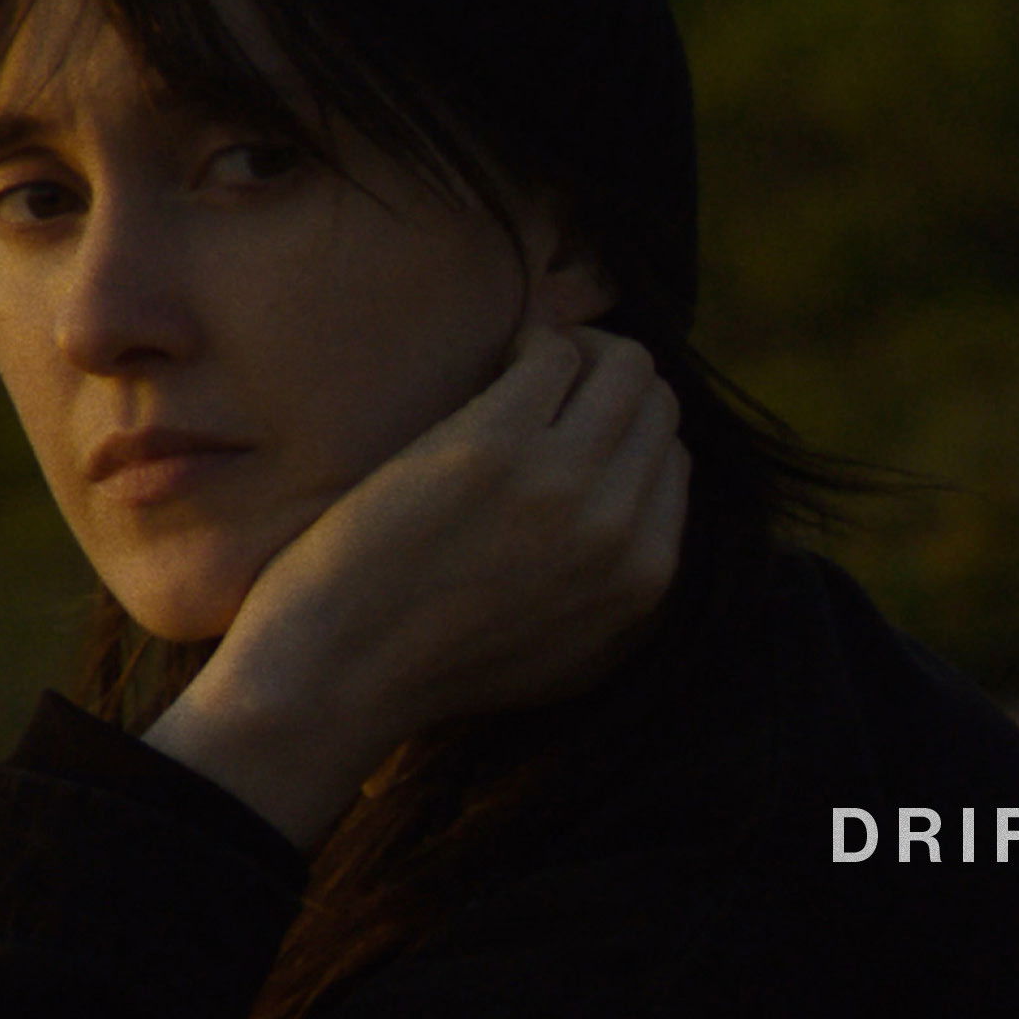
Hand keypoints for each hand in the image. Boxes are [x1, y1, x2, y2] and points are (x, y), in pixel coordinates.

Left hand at [144, 326, 690, 848]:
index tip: (578, 428)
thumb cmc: (437, 667)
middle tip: (551, 388)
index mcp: (647, 581)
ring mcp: (566, 483)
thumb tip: (643, 524)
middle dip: (609, 383)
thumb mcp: (572, 658)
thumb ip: (622, 597)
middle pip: (655, 406)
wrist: (344, 674)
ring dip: (579, 352)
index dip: (628, 434)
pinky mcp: (498, 445)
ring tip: (525, 370)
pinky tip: (492, 368)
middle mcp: (621, 530)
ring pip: (624, 367)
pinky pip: (553, 352)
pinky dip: (530, 343)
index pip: (674, 463)